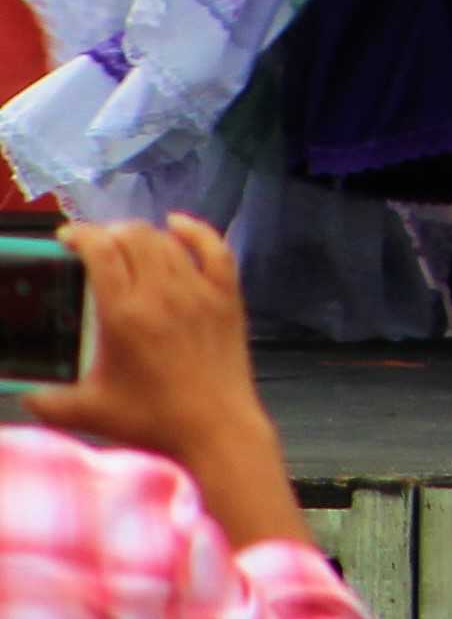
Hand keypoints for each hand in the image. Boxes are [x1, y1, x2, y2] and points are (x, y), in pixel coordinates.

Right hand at [28, 217, 305, 556]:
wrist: (214, 429)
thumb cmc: (151, 421)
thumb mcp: (87, 412)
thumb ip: (46, 400)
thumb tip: (23, 391)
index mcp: (125, 314)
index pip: (101, 252)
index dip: (81, 236)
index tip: (66, 238)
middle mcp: (163, 293)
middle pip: (134, 237)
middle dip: (108, 232)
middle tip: (93, 245)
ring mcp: (200, 290)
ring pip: (168, 241)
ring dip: (142, 234)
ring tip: (124, 242)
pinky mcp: (227, 296)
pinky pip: (214, 247)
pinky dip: (195, 231)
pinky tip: (177, 225)